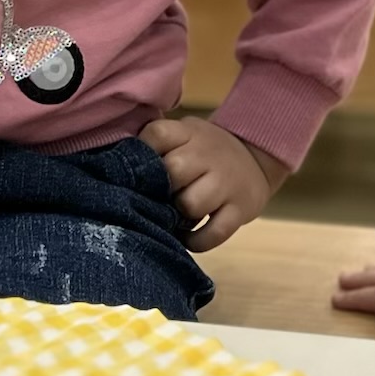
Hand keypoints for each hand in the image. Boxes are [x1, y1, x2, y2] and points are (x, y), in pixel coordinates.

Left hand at [141, 116, 287, 251]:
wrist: (256, 157)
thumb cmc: (205, 151)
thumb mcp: (186, 135)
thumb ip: (160, 145)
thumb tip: (118, 166)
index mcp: (190, 133)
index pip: (158, 133)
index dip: (144, 151)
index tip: (141, 167)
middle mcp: (209, 155)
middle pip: (173, 170)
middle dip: (162, 188)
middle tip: (161, 196)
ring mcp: (227, 183)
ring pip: (191, 204)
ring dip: (179, 216)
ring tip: (177, 216)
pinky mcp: (240, 210)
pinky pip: (213, 234)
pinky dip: (197, 241)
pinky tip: (189, 237)